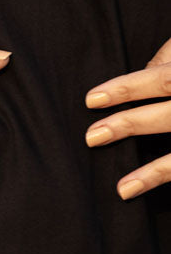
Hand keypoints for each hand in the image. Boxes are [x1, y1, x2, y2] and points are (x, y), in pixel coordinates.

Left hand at [85, 37, 170, 199]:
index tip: (90, 99)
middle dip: (130, 125)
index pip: (161, 79)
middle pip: (169, 115)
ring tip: (121, 187)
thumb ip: (170, 59)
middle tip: (90, 137)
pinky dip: (162, 180)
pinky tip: (140, 195)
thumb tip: (144, 69)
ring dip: (153, 172)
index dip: (127, 88)